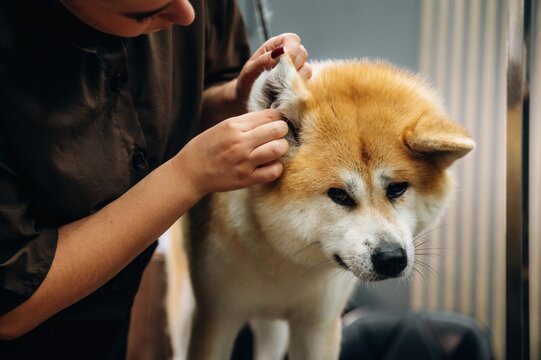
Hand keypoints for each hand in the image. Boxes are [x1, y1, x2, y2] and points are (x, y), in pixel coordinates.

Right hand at [173, 109, 288, 194]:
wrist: (190, 172)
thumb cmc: (206, 147)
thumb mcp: (222, 127)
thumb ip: (246, 122)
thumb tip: (272, 117)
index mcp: (233, 125)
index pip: (269, 115)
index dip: (278, 117)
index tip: (278, 121)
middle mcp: (240, 142)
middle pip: (278, 129)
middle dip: (282, 130)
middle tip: (278, 135)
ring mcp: (244, 161)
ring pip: (279, 149)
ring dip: (281, 147)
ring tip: (275, 149)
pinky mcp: (246, 179)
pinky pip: (274, 171)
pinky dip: (277, 167)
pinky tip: (270, 164)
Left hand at [235, 33, 311, 104]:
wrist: (247, 99)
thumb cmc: (247, 82)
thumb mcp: (249, 71)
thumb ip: (263, 60)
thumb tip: (280, 52)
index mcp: (275, 46)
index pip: (292, 40)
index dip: (292, 48)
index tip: (286, 60)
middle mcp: (288, 56)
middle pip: (303, 53)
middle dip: (293, 65)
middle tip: (279, 77)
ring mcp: (296, 70)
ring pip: (307, 69)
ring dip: (296, 79)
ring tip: (280, 87)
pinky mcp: (299, 84)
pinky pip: (306, 83)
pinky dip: (298, 88)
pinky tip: (286, 93)